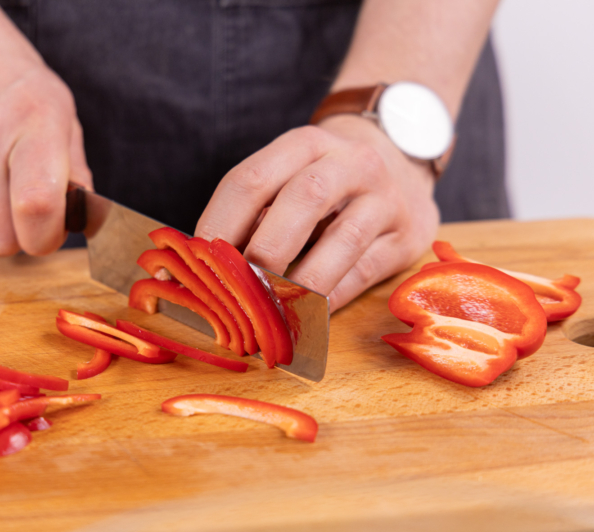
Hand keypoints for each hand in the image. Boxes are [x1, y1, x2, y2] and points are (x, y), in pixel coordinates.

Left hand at [195, 114, 439, 311]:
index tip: (196, 263)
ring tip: (268, 312)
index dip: (217, 224)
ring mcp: (385, 198)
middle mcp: (349, 163)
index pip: (251, 180)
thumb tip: (204, 270)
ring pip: (341, 242)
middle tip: (237, 290)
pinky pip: (362, 273)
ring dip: (299, 284)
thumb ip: (253, 214)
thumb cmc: (324, 180)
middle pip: (302, 199)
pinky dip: (328, 300)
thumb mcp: (289, 177)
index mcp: (305, 144)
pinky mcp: (406, 236)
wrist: (401, 161)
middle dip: (263, 251)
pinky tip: (301, 315)